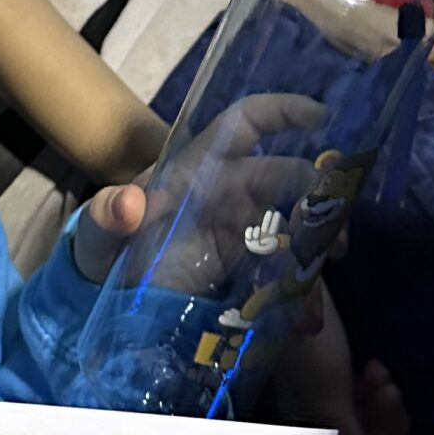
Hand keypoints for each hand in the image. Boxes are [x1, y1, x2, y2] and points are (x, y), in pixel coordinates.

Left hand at [71, 93, 328, 291]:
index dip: (283, 112)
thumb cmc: (105, 242)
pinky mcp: (245, 266)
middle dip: (315, 196)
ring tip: (326, 280)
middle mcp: (226, 190)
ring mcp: (240, 228)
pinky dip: (299, 293)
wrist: (105, 290)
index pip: (244, 124)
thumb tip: (130, 204)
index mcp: (197, 166)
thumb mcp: (98, 229)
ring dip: (317, 247)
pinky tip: (306, 322)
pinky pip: (283, 269)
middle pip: (283, 177)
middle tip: (335, 235)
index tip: (322, 118)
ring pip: (293, 224)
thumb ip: (107, 214)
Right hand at [272, 302, 424, 434]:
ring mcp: (319, 404)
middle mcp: (313, 428)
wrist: (288, 286)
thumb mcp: (330, 394)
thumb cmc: (308, 343)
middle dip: (387, 428)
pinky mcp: (326, 382)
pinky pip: (359, 402)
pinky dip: (373, 391)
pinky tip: (373, 368)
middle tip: (392, 394)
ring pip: (365, 426)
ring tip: (382, 376)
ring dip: (383, 407)